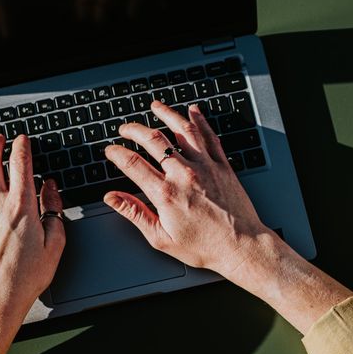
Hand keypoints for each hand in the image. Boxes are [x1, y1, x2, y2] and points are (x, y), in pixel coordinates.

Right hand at [103, 101, 271, 280]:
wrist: (241, 246)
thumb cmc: (204, 247)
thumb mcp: (161, 238)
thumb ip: (135, 213)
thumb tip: (112, 198)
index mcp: (166, 194)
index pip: (133, 164)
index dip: (117, 153)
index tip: (111, 150)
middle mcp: (184, 175)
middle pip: (154, 140)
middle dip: (135, 130)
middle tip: (125, 129)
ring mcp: (205, 167)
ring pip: (182, 130)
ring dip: (167, 114)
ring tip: (156, 107)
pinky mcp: (222, 166)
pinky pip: (209, 136)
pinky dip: (200, 121)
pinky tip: (193, 112)